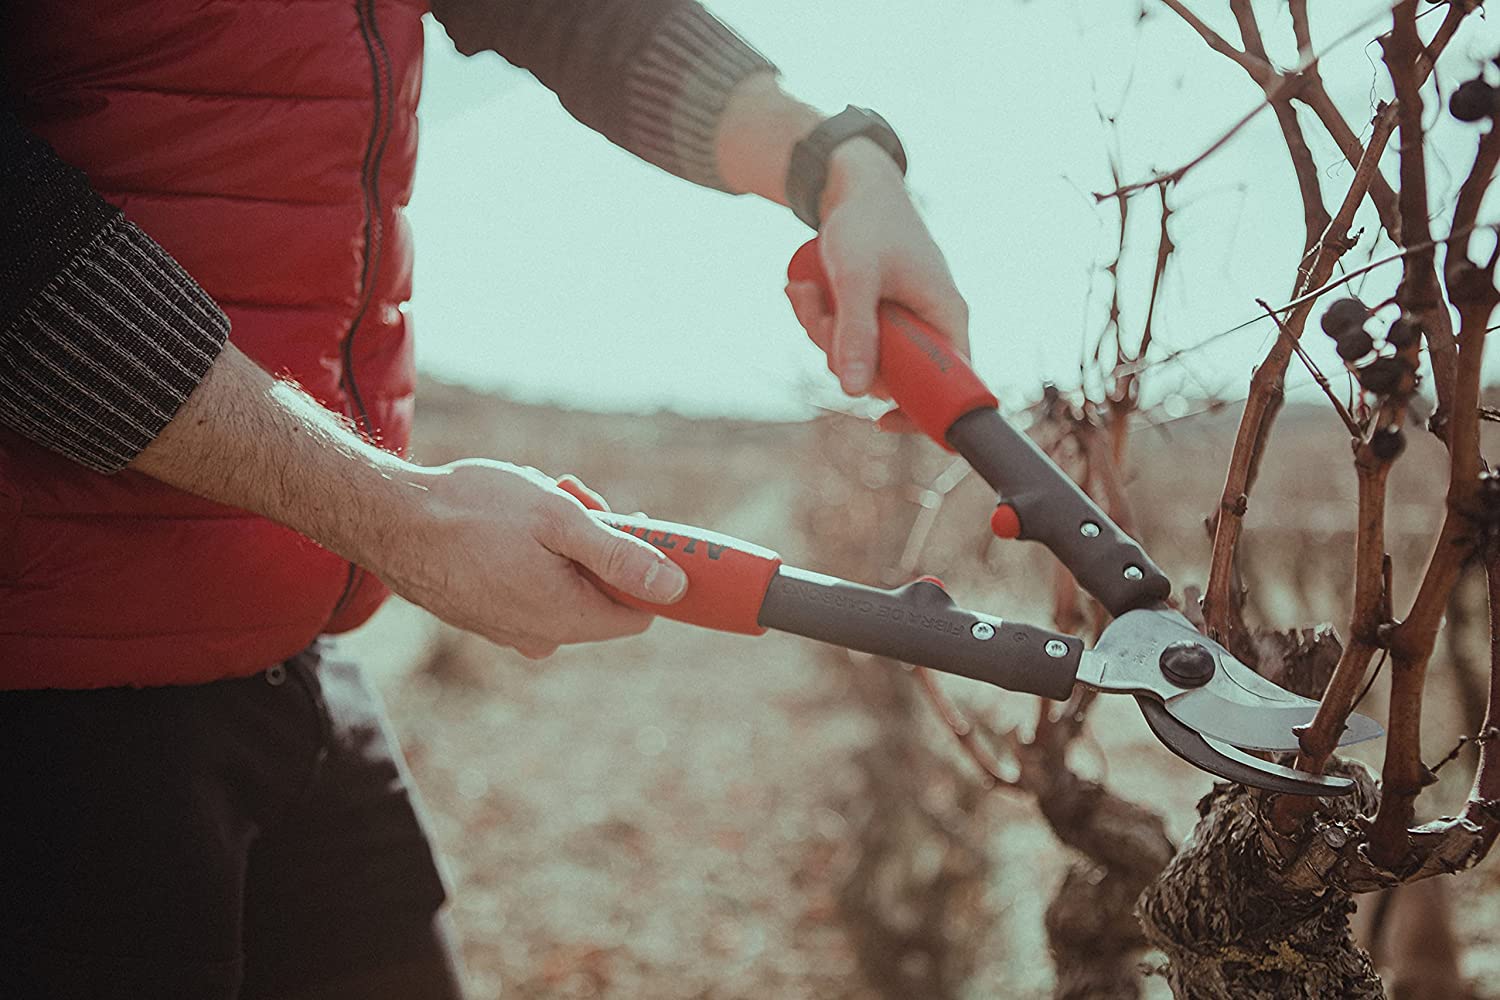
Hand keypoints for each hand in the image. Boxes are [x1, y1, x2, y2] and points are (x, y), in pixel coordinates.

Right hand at [376, 460, 687, 658]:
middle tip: (572, 497)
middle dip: (596, 543)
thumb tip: (676, 588)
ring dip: (561, 541)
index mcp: (569, 617)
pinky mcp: (483, 616)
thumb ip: (621, 555)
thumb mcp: (560, 519)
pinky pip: (528, 586)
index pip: (641, 610)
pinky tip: (504, 522)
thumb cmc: (474, 512)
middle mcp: (541, 635)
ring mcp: (508, 629)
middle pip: (601, 593)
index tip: (626, 522)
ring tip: (532, 500)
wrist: (388, 518)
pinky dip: (529, 553)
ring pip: (563, 584)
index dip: (644, 565)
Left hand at [783, 139, 969, 420]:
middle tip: (819, 315)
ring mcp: (903, 320)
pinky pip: (848, 337)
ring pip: (860, 356)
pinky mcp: (878, 313)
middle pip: (889, 375)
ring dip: (822, 332)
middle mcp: (931, 324)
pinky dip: (821, 320)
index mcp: (946, 318)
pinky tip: (803, 290)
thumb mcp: (856, 277)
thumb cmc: (865, 222)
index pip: (951, 386)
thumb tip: (854, 392)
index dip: (919, 412)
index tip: (880, 420)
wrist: (853, 182)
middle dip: (843, 353)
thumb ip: (855, 332)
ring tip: (805, 290)